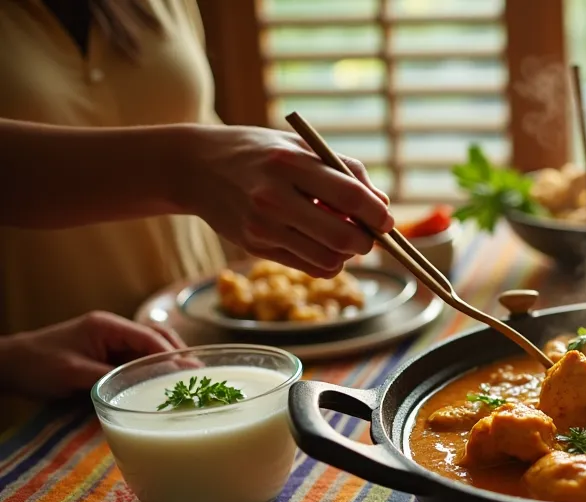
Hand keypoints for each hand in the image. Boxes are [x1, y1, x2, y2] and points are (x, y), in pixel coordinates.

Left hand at [0, 312, 182, 399]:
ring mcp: (109, 341)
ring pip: (149, 347)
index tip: (192, 370)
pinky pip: (136, 358)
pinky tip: (162, 381)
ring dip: (167, 360)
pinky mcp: (105, 354)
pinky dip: (152, 367)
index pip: (149, 337)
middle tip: (198, 374)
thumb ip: (109, 377)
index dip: (172, 354)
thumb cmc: (37, 365)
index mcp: (106, 326)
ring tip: (187, 378)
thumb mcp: (73, 373)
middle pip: (156, 337)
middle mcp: (112, 330)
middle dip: (177, 353)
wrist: (10, 366)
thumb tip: (143, 387)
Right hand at [178, 125, 393, 277]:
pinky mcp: (255, 247)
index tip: (386, 220)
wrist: (194, 167)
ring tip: (343, 237)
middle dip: (366, 241)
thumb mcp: (300, 146)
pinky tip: (322, 244)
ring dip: (347, 254)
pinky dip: (327, 261)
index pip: (351, 197)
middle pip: (343, 237)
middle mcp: (274, 197)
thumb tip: (383, 205)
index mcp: (289, 163)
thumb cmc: (259, 153)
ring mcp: (262, 226)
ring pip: (328, 259)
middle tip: (369, 234)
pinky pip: (309, 266)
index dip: (378, 214)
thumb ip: (346, 171)